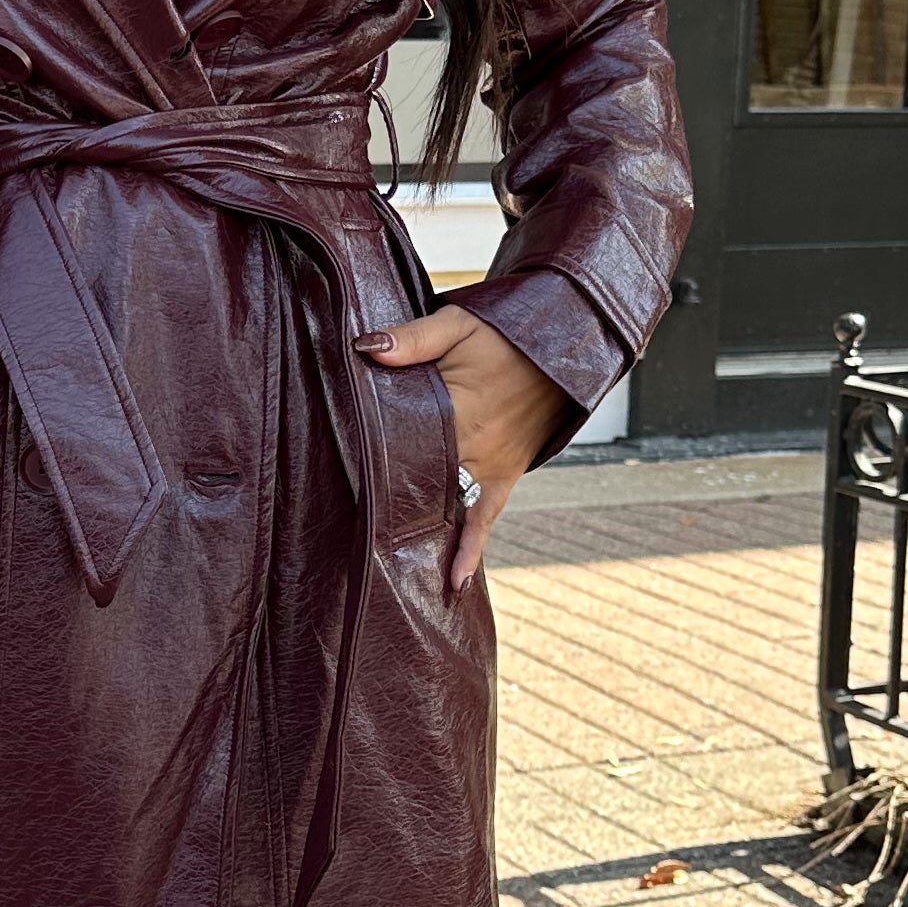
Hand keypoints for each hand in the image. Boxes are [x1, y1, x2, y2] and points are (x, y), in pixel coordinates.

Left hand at [353, 300, 567, 590]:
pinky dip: (472, 549)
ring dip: (421, 528)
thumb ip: (412, 340)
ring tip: (389, 564)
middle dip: (387, 501)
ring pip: (447, 504)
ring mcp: (492, 466)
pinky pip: (487, 518)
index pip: (404, 445)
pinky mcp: (507, 475)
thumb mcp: (458, 325)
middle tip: (349, 533)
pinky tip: (455, 581)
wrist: (567, 345)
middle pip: (420, 480)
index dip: (372, 462)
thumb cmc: (508, 333)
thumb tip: (366, 349)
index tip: (341, 485)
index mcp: (458, 411)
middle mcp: (475, 447)